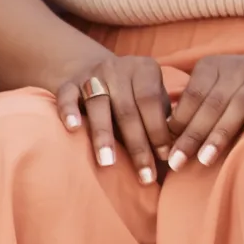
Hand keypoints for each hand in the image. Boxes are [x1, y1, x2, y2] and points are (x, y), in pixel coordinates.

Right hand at [53, 53, 170, 185]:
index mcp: (144, 69)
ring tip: (108, 163)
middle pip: (127, 109)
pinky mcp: (67, 84)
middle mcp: (118, 68)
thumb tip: (177, 153)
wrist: (89, 68)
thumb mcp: (150, 97)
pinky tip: (73, 128)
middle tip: (144, 175)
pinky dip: (69, 111)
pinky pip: (66, 96)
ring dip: (103, 135)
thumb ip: (161, 118)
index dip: (158, 130)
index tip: (164, 158)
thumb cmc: (128, 94)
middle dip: (137, 144)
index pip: (151, 102)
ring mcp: (91, 75)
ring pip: (98, 105)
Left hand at [163, 40, 243, 171]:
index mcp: (211, 67)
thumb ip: (194, 105)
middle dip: (191, 136)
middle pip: (209, 105)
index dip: (176, 125)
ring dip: (219, 133)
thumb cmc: (243, 84)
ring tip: (204, 159)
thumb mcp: (217, 86)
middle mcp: (233, 69)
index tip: (163, 151)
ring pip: (236, 105)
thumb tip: (162, 135)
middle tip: (175, 163)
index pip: (190, 98)